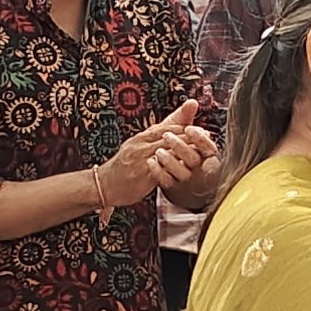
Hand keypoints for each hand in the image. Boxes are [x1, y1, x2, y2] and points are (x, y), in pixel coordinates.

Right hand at [90, 100, 212, 207]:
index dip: (185, 127)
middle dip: (189, 136)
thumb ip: (157, 136)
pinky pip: (160, 168)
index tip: (201, 130)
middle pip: (169, 135)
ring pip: (166, 150)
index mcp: (142, 137)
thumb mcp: (139, 146)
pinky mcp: (141, 174)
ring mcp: (141, 159)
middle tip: (206, 138)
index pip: (167, 126)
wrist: (105, 184)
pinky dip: (174, 167)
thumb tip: (169, 127)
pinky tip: (186, 169)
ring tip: (199, 152)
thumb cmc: (126, 165)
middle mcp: (141, 144)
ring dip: (185, 150)